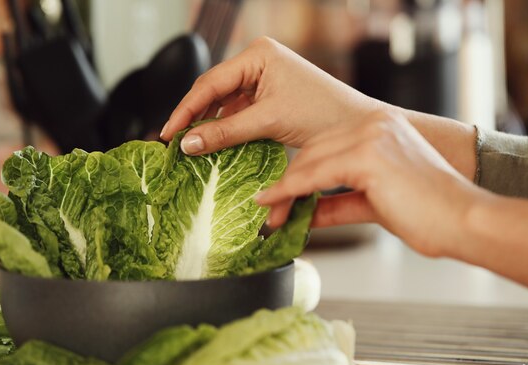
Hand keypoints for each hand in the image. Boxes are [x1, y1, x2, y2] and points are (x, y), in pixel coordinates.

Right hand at [160, 36, 373, 154]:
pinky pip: (240, 112)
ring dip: (211, 126)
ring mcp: (265, 79)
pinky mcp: (271, 97)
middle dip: (195, 118)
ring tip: (193, 147)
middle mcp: (260, 61)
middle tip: (176, 143)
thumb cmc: (324, 113)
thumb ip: (225, 132)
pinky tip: (217, 145)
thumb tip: (188, 143)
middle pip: (214, 91)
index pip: (210, 82)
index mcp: (258, 54)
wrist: (359, 127)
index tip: (169, 133)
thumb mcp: (268, 122)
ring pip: (226, 104)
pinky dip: (228, 129)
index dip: (185, 109)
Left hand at [256, 111, 485, 257]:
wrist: (464, 220)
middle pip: (312, 150)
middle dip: (286, 184)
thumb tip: (304, 213)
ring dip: (284, 191)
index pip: (324, 146)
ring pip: (309, 161)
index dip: (297, 174)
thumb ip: (337, 204)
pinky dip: (291, 191)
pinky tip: (276, 206)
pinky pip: (316, 174)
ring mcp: (371, 135)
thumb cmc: (428, 213)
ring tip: (269, 217)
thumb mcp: (372, 203)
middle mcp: (374, 123)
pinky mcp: (368, 155)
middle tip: (268, 212)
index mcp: (379, 126)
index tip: (276, 198)